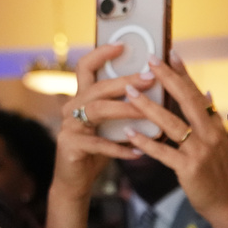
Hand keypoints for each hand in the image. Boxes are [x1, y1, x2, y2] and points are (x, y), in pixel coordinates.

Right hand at [51, 44, 155, 202]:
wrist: (75, 181)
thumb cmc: (97, 151)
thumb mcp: (111, 126)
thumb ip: (124, 109)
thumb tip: (158, 93)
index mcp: (82, 98)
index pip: (87, 67)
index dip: (101, 53)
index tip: (123, 46)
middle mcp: (72, 107)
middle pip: (99, 87)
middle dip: (126, 81)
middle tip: (149, 78)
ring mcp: (69, 126)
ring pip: (98, 110)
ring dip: (124, 110)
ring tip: (146, 113)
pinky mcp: (70, 145)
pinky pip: (99, 144)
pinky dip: (120, 148)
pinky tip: (139, 151)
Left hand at [118, 50, 227, 226]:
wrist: (226, 205)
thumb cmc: (218, 174)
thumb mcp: (219, 143)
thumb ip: (210, 119)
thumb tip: (206, 93)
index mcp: (215, 126)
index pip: (197, 93)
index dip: (184, 73)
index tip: (171, 53)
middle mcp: (210, 135)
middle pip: (186, 101)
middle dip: (167, 79)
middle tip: (149, 61)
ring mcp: (200, 152)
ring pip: (171, 124)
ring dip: (148, 107)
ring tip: (129, 93)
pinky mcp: (188, 169)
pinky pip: (163, 152)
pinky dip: (145, 142)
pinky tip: (129, 133)